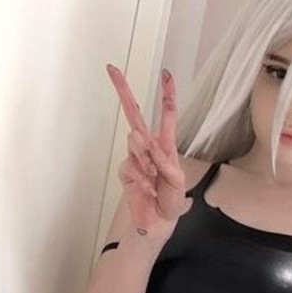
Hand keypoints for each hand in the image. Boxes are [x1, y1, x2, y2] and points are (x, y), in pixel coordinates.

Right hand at [106, 63, 187, 228]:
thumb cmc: (171, 200)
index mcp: (166, 144)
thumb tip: (150, 147)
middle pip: (133, 113)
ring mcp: (135, 157)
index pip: (166, 114)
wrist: (158, 222)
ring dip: (148, 161)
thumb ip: (167, 163)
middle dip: (123, 91)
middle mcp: (148, 146)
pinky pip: (131, 166)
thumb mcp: (178, 181)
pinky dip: (142, 179)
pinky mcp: (126, 170)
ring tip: (155, 178)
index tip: (166, 74)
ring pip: (135, 142)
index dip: (167, 93)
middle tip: (112, 71)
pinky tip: (148, 189)